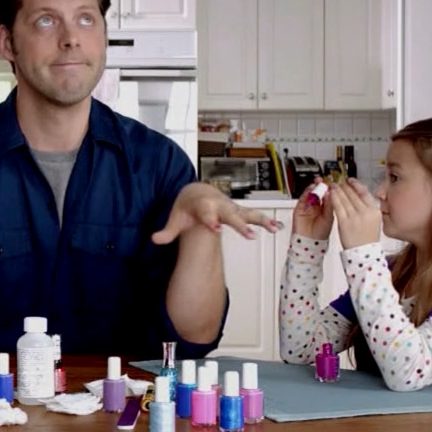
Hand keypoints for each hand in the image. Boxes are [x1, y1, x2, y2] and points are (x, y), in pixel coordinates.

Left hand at [151, 182, 282, 244]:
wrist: (196, 192)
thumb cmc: (186, 206)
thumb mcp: (175, 218)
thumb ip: (167, 231)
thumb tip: (155, 239)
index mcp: (203, 205)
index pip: (207, 214)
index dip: (211, 221)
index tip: (216, 229)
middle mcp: (219, 205)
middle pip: (230, 214)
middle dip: (239, 224)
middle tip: (249, 234)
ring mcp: (230, 208)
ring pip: (246, 213)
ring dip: (260, 221)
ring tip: (272, 229)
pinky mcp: (238, 212)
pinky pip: (253, 216)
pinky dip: (265, 221)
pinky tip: (277, 228)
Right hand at [292, 177, 334, 240]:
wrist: (310, 243)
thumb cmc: (321, 233)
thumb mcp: (329, 217)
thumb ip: (329, 205)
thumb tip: (331, 193)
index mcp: (325, 208)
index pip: (327, 195)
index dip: (329, 189)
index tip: (332, 183)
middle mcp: (316, 207)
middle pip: (318, 193)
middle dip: (321, 186)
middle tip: (324, 181)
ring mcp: (307, 207)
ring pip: (310, 194)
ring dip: (313, 188)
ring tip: (317, 183)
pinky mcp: (299, 208)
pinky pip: (302, 198)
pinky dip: (306, 193)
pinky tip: (311, 189)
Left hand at [327, 179, 381, 249]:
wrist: (364, 253)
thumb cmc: (367, 240)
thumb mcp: (374, 222)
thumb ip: (369, 210)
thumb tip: (361, 198)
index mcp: (374, 211)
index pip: (364, 193)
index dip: (355, 185)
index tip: (350, 181)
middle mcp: (365, 212)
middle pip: (353, 194)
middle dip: (344, 186)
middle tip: (339, 181)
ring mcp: (355, 216)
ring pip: (344, 198)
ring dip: (337, 190)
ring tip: (333, 186)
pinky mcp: (344, 222)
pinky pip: (338, 206)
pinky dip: (333, 198)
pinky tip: (330, 194)